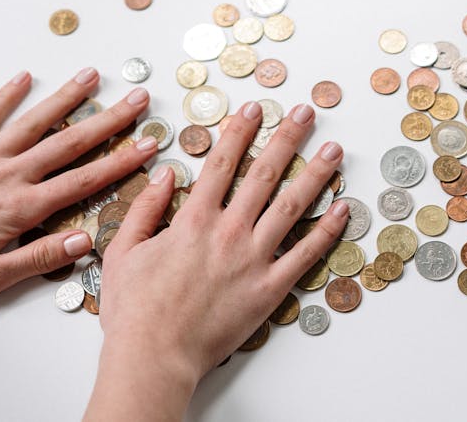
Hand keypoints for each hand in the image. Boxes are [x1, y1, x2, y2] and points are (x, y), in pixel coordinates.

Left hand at [0, 67, 158, 302]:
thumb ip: (39, 258)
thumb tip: (84, 241)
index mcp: (23, 207)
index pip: (85, 181)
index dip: (122, 161)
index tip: (149, 144)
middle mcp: (10, 175)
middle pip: (70, 142)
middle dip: (110, 120)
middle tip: (138, 100)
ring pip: (35, 122)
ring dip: (67, 97)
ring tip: (92, 76)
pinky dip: (6, 95)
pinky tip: (24, 77)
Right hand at [85, 101, 348, 421]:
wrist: (154, 358)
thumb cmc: (135, 311)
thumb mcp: (123, 252)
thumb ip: (144, 209)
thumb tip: (165, 174)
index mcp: (194, 220)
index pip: (223, 162)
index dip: (240, 131)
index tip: (254, 109)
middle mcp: (229, 232)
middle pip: (265, 173)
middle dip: (287, 138)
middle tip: (305, 113)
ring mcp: (254, 259)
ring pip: (293, 206)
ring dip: (316, 174)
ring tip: (334, 150)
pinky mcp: (270, 288)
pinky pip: (306, 254)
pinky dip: (327, 230)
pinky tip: (343, 209)